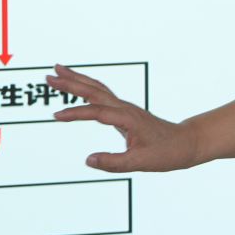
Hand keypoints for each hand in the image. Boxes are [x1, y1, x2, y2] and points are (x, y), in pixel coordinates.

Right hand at [47, 64, 198, 172]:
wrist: (185, 143)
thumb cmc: (167, 152)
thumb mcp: (141, 162)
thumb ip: (114, 163)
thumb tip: (88, 160)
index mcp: (128, 119)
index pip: (97, 112)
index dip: (76, 113)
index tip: (55, 115)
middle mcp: (125, 109)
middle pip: (95, 91)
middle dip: (72, 82)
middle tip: (49, 75)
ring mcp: (124, 108)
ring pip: (98, 89)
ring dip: (77, 80)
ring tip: (57, 71)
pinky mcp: (123, 111)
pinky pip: (101, 95)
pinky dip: (86, 88)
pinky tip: (76, 87)